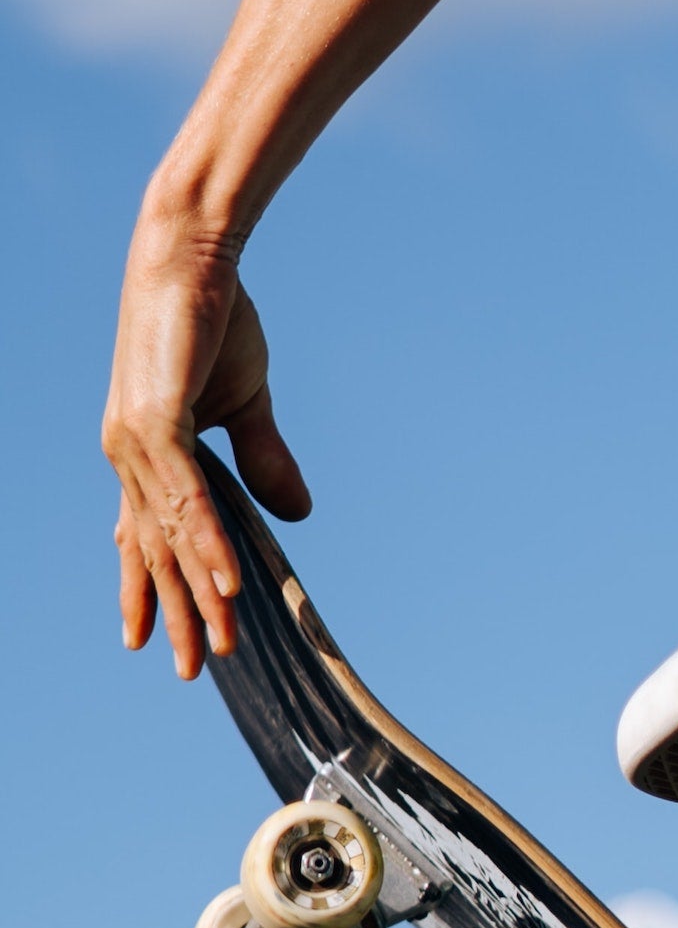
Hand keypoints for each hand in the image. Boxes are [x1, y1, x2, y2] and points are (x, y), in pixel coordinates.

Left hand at [106, 203, 309, 674]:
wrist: (189, 255)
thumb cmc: (211, 317)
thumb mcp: (245, 398)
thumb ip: (264, 456)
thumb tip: (297, 513)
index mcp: (144, 451)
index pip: (143, 533)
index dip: (145, 586)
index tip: (146, 639)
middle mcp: (130, 455)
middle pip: (155, 549)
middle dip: (176, 612)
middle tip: (192, 671)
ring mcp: (137, 442)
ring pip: (171, 535)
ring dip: (199, 592)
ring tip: (219, 643)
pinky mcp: (156, 422)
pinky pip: (185, 500)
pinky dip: (205, 543)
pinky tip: (224, 582)